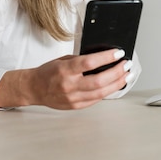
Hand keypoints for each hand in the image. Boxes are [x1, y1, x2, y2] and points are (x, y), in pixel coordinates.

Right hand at [0, 49, 131, 109]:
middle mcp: (69, 85)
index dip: (106, 58)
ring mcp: (73, 98)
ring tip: (126, 75)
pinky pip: (96, 99)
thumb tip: (104, 58)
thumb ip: (81, 60)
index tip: (118, 53)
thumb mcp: (64, 60)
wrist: (34, 88)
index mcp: (65, 70)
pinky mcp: (76, 106)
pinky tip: (115, 85)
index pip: (89, 63)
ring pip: (101, 92)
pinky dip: (107, 91)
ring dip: (117, 83)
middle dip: (117, 72)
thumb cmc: (48, 72)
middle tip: (126, 65)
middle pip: (99, 81)